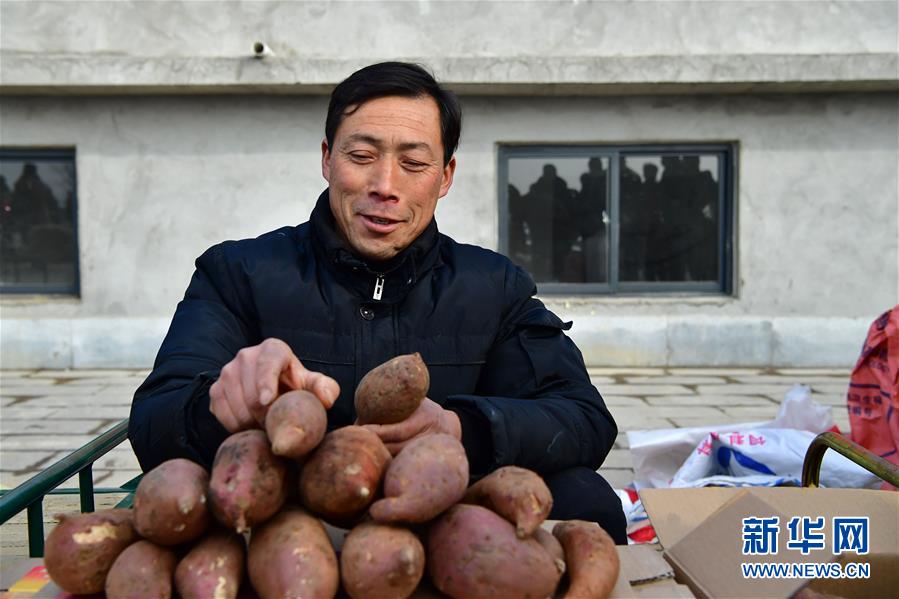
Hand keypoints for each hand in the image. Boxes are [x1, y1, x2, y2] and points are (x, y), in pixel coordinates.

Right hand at [209, 338, 338, 432]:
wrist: (274, 392)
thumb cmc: (297, 387)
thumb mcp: (315, 386)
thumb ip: (325, 389)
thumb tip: (326, 399)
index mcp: (273, 349)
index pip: (267, 363)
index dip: (265, 382)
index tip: (267, 401)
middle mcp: (246, 356)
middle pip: (250, 392)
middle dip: (264, 414)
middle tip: (276, 426)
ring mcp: (227, 372)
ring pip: (235, 404)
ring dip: (250, 422)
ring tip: (265, 425)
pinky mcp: (215, 389)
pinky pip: (220, 412)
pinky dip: (234, 425)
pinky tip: (248, 426)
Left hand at [360, 398, 460, 454]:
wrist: (448, 427)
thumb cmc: (425, 408)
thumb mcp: (418, 397)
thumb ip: (401, 393)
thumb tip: (369, 390)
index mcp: (425, 419)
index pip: (398, 430)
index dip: (378, 432)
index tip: (360, 429)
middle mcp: (426, 438)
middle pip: (394, 448)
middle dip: (373, 444)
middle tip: (353, 439)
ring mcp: (424, 452)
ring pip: (395, 458)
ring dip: (376, 454)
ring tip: (358, 447)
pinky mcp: (419, 462)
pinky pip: (398, 464)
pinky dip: (384, 462)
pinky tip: (370, 457)